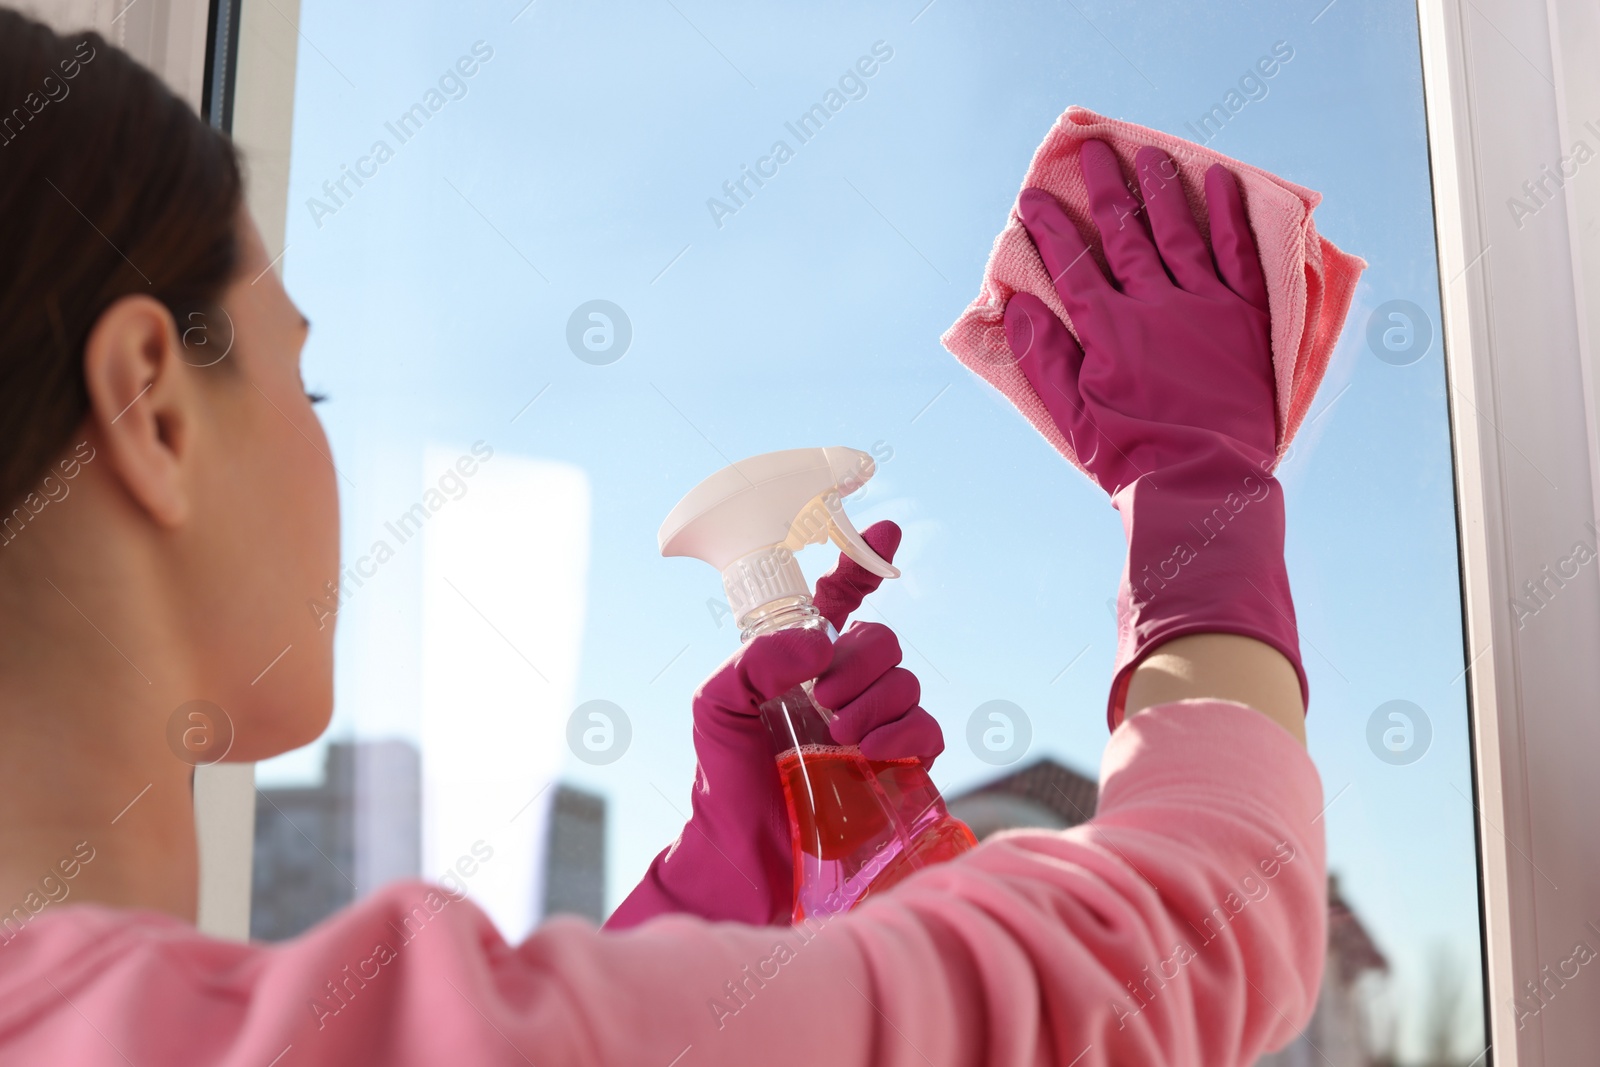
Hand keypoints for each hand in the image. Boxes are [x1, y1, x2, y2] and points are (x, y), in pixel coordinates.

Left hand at [605, 521, 942, 928]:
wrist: (744, 860)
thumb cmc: (725, 781)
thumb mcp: (716, 708)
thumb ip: (752, 663)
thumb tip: (819, 646)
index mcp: (800, 664)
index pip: (840, 600)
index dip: (863, 562)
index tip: (887, 531)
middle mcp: (843, 689)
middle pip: (883, 640)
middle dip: (859, 661)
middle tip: (823, 698)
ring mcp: (874, 727)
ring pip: (906, 681)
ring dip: (874, 701)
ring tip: (839, 735)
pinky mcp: (899, 768)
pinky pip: (927, 730)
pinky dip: (905, 733)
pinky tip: (871, 752)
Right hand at [1003, 140, 1276, 493]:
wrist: (1205, 483)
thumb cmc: (1132, 457)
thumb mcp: (1073, 417)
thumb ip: (1044, 358)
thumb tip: (1016, 307)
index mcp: (1109, 329)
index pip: (1072, 264)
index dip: (1050, 227)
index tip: (1033, 198)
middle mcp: (1155, 304)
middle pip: (1124, 233)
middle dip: (1105, 189)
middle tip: (1093, 152)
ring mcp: (1205, 305)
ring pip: (1178, 232)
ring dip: (1160, 189)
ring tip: (1147, 155)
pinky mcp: (1248, 316)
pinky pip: (1240, 253)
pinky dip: (1229, 215)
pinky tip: (1219, 181)